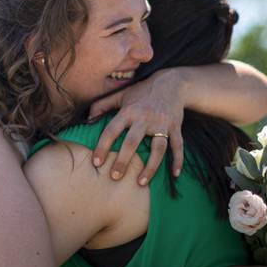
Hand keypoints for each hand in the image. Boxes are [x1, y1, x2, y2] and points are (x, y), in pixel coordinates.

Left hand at [89, 70, 185, 184]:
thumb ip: (102, 105)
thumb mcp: (121, 94)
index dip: (103, 146)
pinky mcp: (176, 127)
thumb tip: (87, 119)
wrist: (172, 83)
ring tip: (140, 183)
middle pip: (132, 142)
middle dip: (123, 160)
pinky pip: (178, 145)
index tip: (96, 162)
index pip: (112, 130)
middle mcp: (145, 118)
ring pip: (157, 148)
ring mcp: (162, 123)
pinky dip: (178, 160)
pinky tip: (175, 174)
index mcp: (129, 111)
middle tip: (114, 176)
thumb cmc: (142, 92)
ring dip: (150, 167)